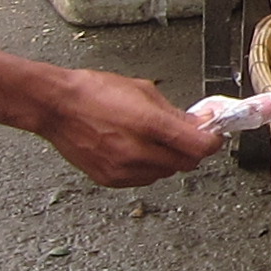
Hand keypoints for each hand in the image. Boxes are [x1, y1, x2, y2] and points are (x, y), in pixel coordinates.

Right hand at [32, 67, 220, 184]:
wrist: (56, 106)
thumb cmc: (94, 92)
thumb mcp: (143, 91)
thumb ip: (175, 112)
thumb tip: (199, 123)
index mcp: (149, 124)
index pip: (200, 146)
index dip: (213, 141)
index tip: (214, 135)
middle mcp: (138, 151)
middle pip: (187, 163)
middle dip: (191, 149)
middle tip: (186, 135)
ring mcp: (123, 169)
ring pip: (166, 173)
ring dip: (169, 159)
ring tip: (153, 139)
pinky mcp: (111, 179)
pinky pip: (144, 179)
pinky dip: (148, 167)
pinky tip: (136, 149)